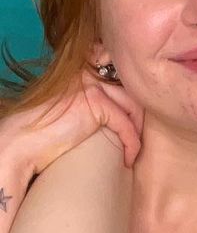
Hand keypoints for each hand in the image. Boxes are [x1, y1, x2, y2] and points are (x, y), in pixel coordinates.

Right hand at [0, 70, 142, 180]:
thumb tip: (122, 114)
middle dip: (138, 120)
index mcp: (82, 73)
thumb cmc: (44, 135)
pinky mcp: (94, 101)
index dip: (132, 105)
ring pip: (132, 107)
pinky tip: (127, 159)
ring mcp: (91, 85)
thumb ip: (92, 105)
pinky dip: (131, 143)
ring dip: (137, 134)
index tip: (134, 128)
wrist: (20, 144)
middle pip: (130, 93)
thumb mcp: (73, 112)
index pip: (120, 82)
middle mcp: (88, 74)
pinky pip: (125, 123)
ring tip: (132, 152)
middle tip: (136, 142)